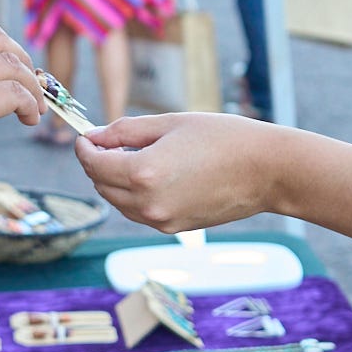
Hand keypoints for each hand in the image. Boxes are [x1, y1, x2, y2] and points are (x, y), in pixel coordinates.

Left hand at [74, 112, 286, 232]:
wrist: (267, 171)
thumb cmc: (224, 138)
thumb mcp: (171, 123)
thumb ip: (127, 131)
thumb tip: (96, 137)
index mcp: (143, 173)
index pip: (94, 164)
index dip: (84, 148)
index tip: (86, 137)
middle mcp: (147, 203)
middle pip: (102, 184)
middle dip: (98, 163)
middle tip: (108, 142)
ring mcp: (160, 220)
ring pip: (118, 202)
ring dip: (115, 181)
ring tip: (133, 156)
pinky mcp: (174, 228)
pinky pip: (139, 212)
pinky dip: (134, 195)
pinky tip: (152, 175)